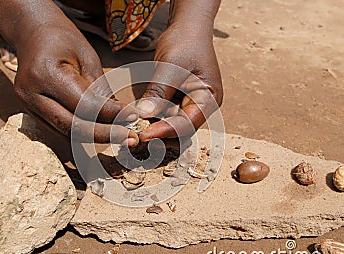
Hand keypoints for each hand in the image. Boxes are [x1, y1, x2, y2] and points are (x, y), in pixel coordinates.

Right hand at [13, 23, 138, 145]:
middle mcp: (31, 94)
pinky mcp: (31, 113)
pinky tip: (102, 132)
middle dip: (105, 134)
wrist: (33, 34)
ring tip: (121, 136)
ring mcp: (27, 106)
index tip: (134, 117)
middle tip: (130, 137)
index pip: (84, 105)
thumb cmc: (64, 40)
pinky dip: (82, 133)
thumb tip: (122, 117)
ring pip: (66, 133)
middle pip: (72, 126)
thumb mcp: (89, 59)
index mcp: (45, 74)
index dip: (112, 115)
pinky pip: (60, 130)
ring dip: (95, 138)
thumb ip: (102, 90)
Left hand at [137, 22, 222, 141]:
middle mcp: (199, 107)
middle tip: (137, 132)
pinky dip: (151, 117)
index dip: (166, 131)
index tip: (145, 134)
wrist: (187, 29)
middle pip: (180, 130)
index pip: (187, 124)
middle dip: (160, 133)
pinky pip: (163, 115)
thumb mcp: (171, 66)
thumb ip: (159, 91)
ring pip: (169, 125)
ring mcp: (187, 105)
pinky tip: (138, 115)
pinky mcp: (175, 102)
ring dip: (154, 126)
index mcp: (208, 100)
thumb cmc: (186, 42)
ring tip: (135, 124)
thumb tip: (143, 114)